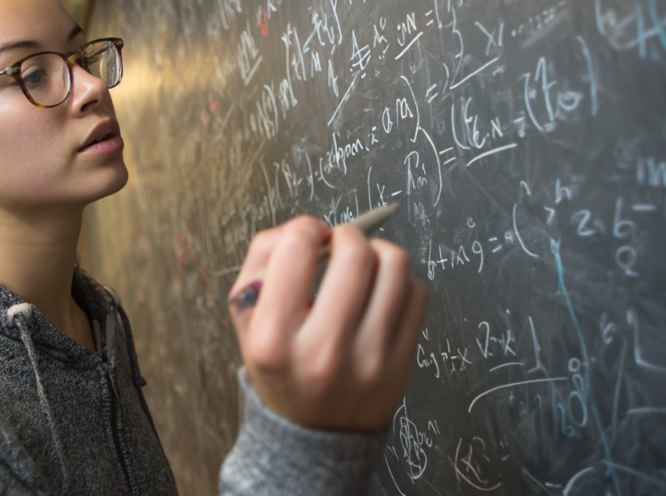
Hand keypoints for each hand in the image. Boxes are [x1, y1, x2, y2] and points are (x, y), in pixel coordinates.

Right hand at [228, 215, 428, 432]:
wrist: (312, 436)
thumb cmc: (280, 365)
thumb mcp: (248, 319)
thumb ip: (261, 261)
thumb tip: (303, 227)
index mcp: (274, 339)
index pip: (296, 248)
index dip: (305, 229)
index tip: (310, 239)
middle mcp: (323, 351)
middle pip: (355, 254)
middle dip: (348, 234)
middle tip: (341, 244)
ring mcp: (369, 360)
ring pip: (395, 266)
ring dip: (380, 251)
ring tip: (365, 264)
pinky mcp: (402, 365)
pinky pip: (418, 294)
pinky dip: (401, 281)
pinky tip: (381, 293)